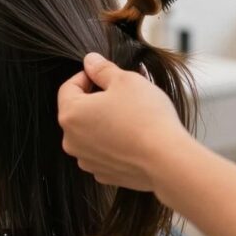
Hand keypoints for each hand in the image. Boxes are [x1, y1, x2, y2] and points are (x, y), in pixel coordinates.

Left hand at [58, 53, 188, 190]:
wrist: (167, 160)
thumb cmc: (145, 117)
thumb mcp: (125, 80)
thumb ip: (102, 69)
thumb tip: (90, 61)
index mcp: (70, 115)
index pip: (68, 87)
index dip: (86, 76)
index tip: (104, 74)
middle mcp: (71, 141)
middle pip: (79, 111)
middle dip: (97, 99)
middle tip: (122, 93)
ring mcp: (87, 160)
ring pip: (90, 132)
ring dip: (104, 121)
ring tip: (131, 115)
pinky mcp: (104, 174)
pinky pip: (103, 151)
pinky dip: (114, 143)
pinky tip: (133, 137)